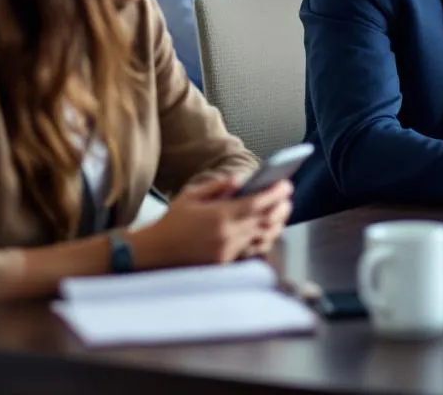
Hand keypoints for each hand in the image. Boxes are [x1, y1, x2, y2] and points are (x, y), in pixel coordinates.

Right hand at [131, 177, 293, 267]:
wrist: (155, 253)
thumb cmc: (172, 222)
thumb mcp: (191, 195)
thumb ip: (218, 186)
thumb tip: (241, 180)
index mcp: (220, 215)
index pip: (258, 202)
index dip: (276, 193)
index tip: (286, 184)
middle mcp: (228, 234)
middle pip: (266, 220)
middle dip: (281, 207)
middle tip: (287, 197)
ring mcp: (229, 250)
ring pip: (264, 236)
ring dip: (277, 223)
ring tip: (282, 212)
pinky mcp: (227, 262)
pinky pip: (253, 249)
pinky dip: (264, 238)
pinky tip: (268, 230)